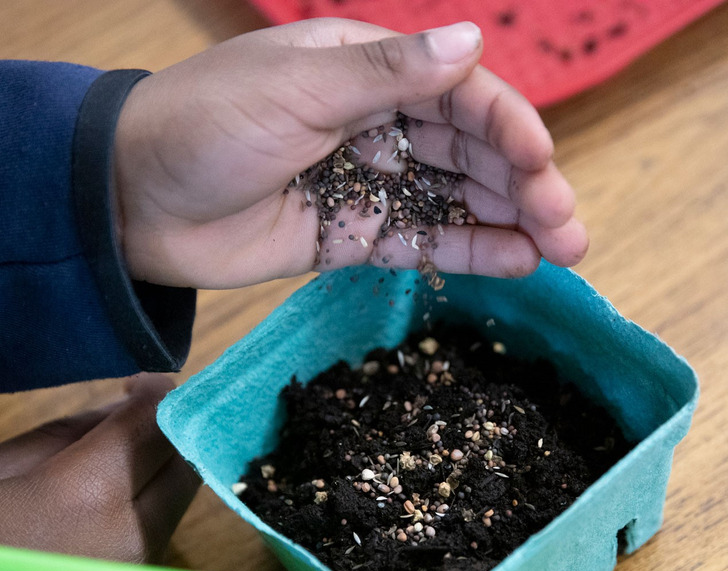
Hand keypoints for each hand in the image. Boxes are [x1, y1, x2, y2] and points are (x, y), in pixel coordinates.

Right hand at [0, 374, 198, 562]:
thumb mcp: (5, 466)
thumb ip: (75, 430)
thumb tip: (129, 405)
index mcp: (91, 497)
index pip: (156, 424)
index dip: (155, 393)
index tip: (137, 385)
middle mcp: (133, 534)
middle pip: (184, 461)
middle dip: (168, 429)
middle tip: (134, 417)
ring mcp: (142, 563)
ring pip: (181, 494)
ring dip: (163, 463)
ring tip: (122, 455)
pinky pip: (164, 523)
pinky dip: (152, 498)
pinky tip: (117, 494)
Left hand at [114, 18, 587, 288]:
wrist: (136, 201)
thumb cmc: (207, 126)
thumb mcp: (296, 87)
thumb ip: (386, 74)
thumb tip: (472, 39)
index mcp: (366, 72)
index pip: (459, 93)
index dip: (507, 126)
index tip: (541, 162)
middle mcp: (377, 124)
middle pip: (469, 150)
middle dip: (522, 183)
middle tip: (568, 224)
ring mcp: (368, 183)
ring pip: (454, 199)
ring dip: (508, 221)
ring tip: (562, 248)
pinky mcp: (353, 236)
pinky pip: (419, 242)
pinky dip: (464, 251)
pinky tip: (514, 263)